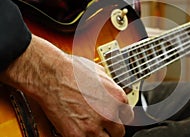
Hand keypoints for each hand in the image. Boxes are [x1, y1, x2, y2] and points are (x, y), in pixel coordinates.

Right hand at [2, 35, 133, 136]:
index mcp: (118, 98)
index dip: (119, 116)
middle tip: (102, 124)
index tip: (114, 117)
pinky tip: (80, 130)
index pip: (128, 117)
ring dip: (100, 135)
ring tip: (91, 128)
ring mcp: (94, 127)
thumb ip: (110, 88)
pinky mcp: (77, 135)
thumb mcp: (100, 74)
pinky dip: (85, 136)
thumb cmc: (72, 71)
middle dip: (111, 128)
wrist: (50, 76)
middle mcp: (109, 114)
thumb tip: (112, 92)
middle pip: (119, 132)